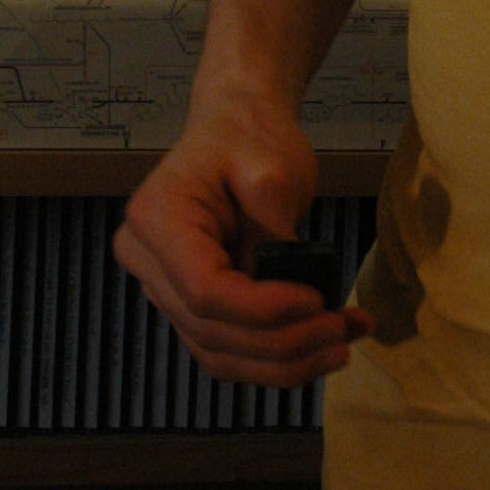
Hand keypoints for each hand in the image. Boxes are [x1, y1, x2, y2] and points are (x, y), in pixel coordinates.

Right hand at [112, 87, 375, 387]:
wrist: (237, 127)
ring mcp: (164, 289)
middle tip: (341, 332)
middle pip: (211, 331)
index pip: (204, 289)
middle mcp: (147, 261)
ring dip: (284, 363)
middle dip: (283, 344)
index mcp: (156, 219)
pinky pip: (229, 349)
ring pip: (219, 354)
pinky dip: (276, 357)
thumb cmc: (250, 137)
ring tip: (340, 346)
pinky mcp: (191, 307)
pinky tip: (322, 345)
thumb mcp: (273, 166)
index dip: (262, 310)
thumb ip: (276, 225)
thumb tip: (294, 288)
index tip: (317, 302)